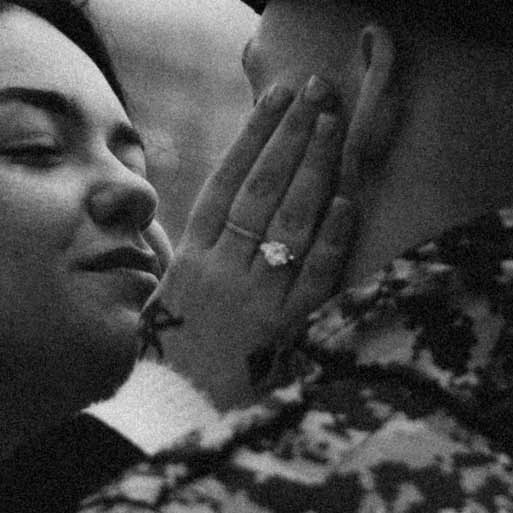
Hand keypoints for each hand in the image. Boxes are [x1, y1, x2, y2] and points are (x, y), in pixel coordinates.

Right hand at [144, 76, 356, 409]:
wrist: (172, 419)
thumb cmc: (169, 361)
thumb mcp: (165, 298)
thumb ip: (180, 253)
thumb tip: (189, 215)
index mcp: (191, 258)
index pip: (227, 181)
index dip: (254, 135)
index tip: (277, 96)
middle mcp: (221, 270)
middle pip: (262, 189)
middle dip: (292, 136)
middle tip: (320, 93)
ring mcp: (254, 298)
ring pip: (289, 222)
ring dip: (315, 169)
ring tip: (334, 126)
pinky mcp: (283, 331)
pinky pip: (311, 277)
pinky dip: (329, 240)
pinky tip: (347, 204)